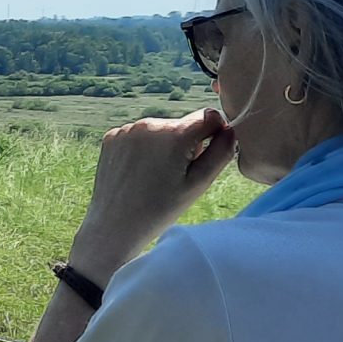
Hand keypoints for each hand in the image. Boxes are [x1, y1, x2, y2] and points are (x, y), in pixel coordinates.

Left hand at [69, 108, 237, 278]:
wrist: (115, 225)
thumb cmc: (161, 209)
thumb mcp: (199, 183)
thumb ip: (221, 152)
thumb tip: (230, 129)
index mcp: (175, 134)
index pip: (209, 117)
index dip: (214, 135)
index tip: (204, 157)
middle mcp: (150, 124)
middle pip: (183, 124)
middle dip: (186, 144)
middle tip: (175, 175)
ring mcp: (127, 129)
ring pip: (161, 130)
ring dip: (164, 146)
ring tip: (154, 176)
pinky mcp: (112, 137)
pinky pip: (139, 136)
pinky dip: (142, 149)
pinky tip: (137, 172)